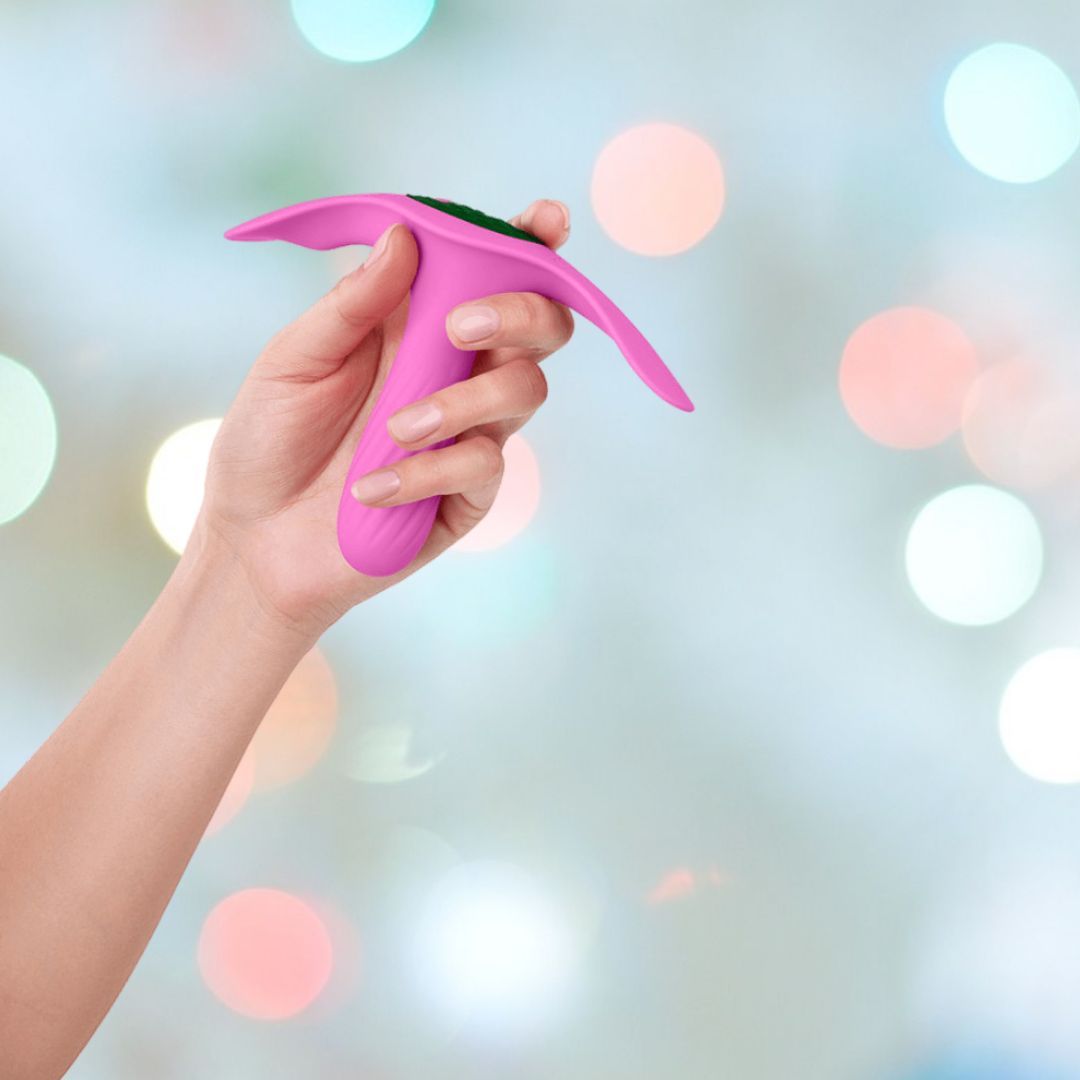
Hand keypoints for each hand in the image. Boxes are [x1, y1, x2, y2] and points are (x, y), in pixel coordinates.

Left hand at [194, 199, 573, 638]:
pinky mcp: (467, 495)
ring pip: (525, 391)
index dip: (530, 244)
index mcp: (417, 328)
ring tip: (392, 432)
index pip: (489, 275)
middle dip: (520, 312)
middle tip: (460, 327)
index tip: (546, 220)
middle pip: (540, 328)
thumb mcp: (294, 360)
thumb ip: (350, 304)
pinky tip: (372, 489)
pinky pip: (484, 465)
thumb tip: (406, 237)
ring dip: (463, 401)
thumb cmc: (268, 442)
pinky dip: (430, 470)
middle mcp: (455, 374)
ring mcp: (468, 434)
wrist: (254, 540)